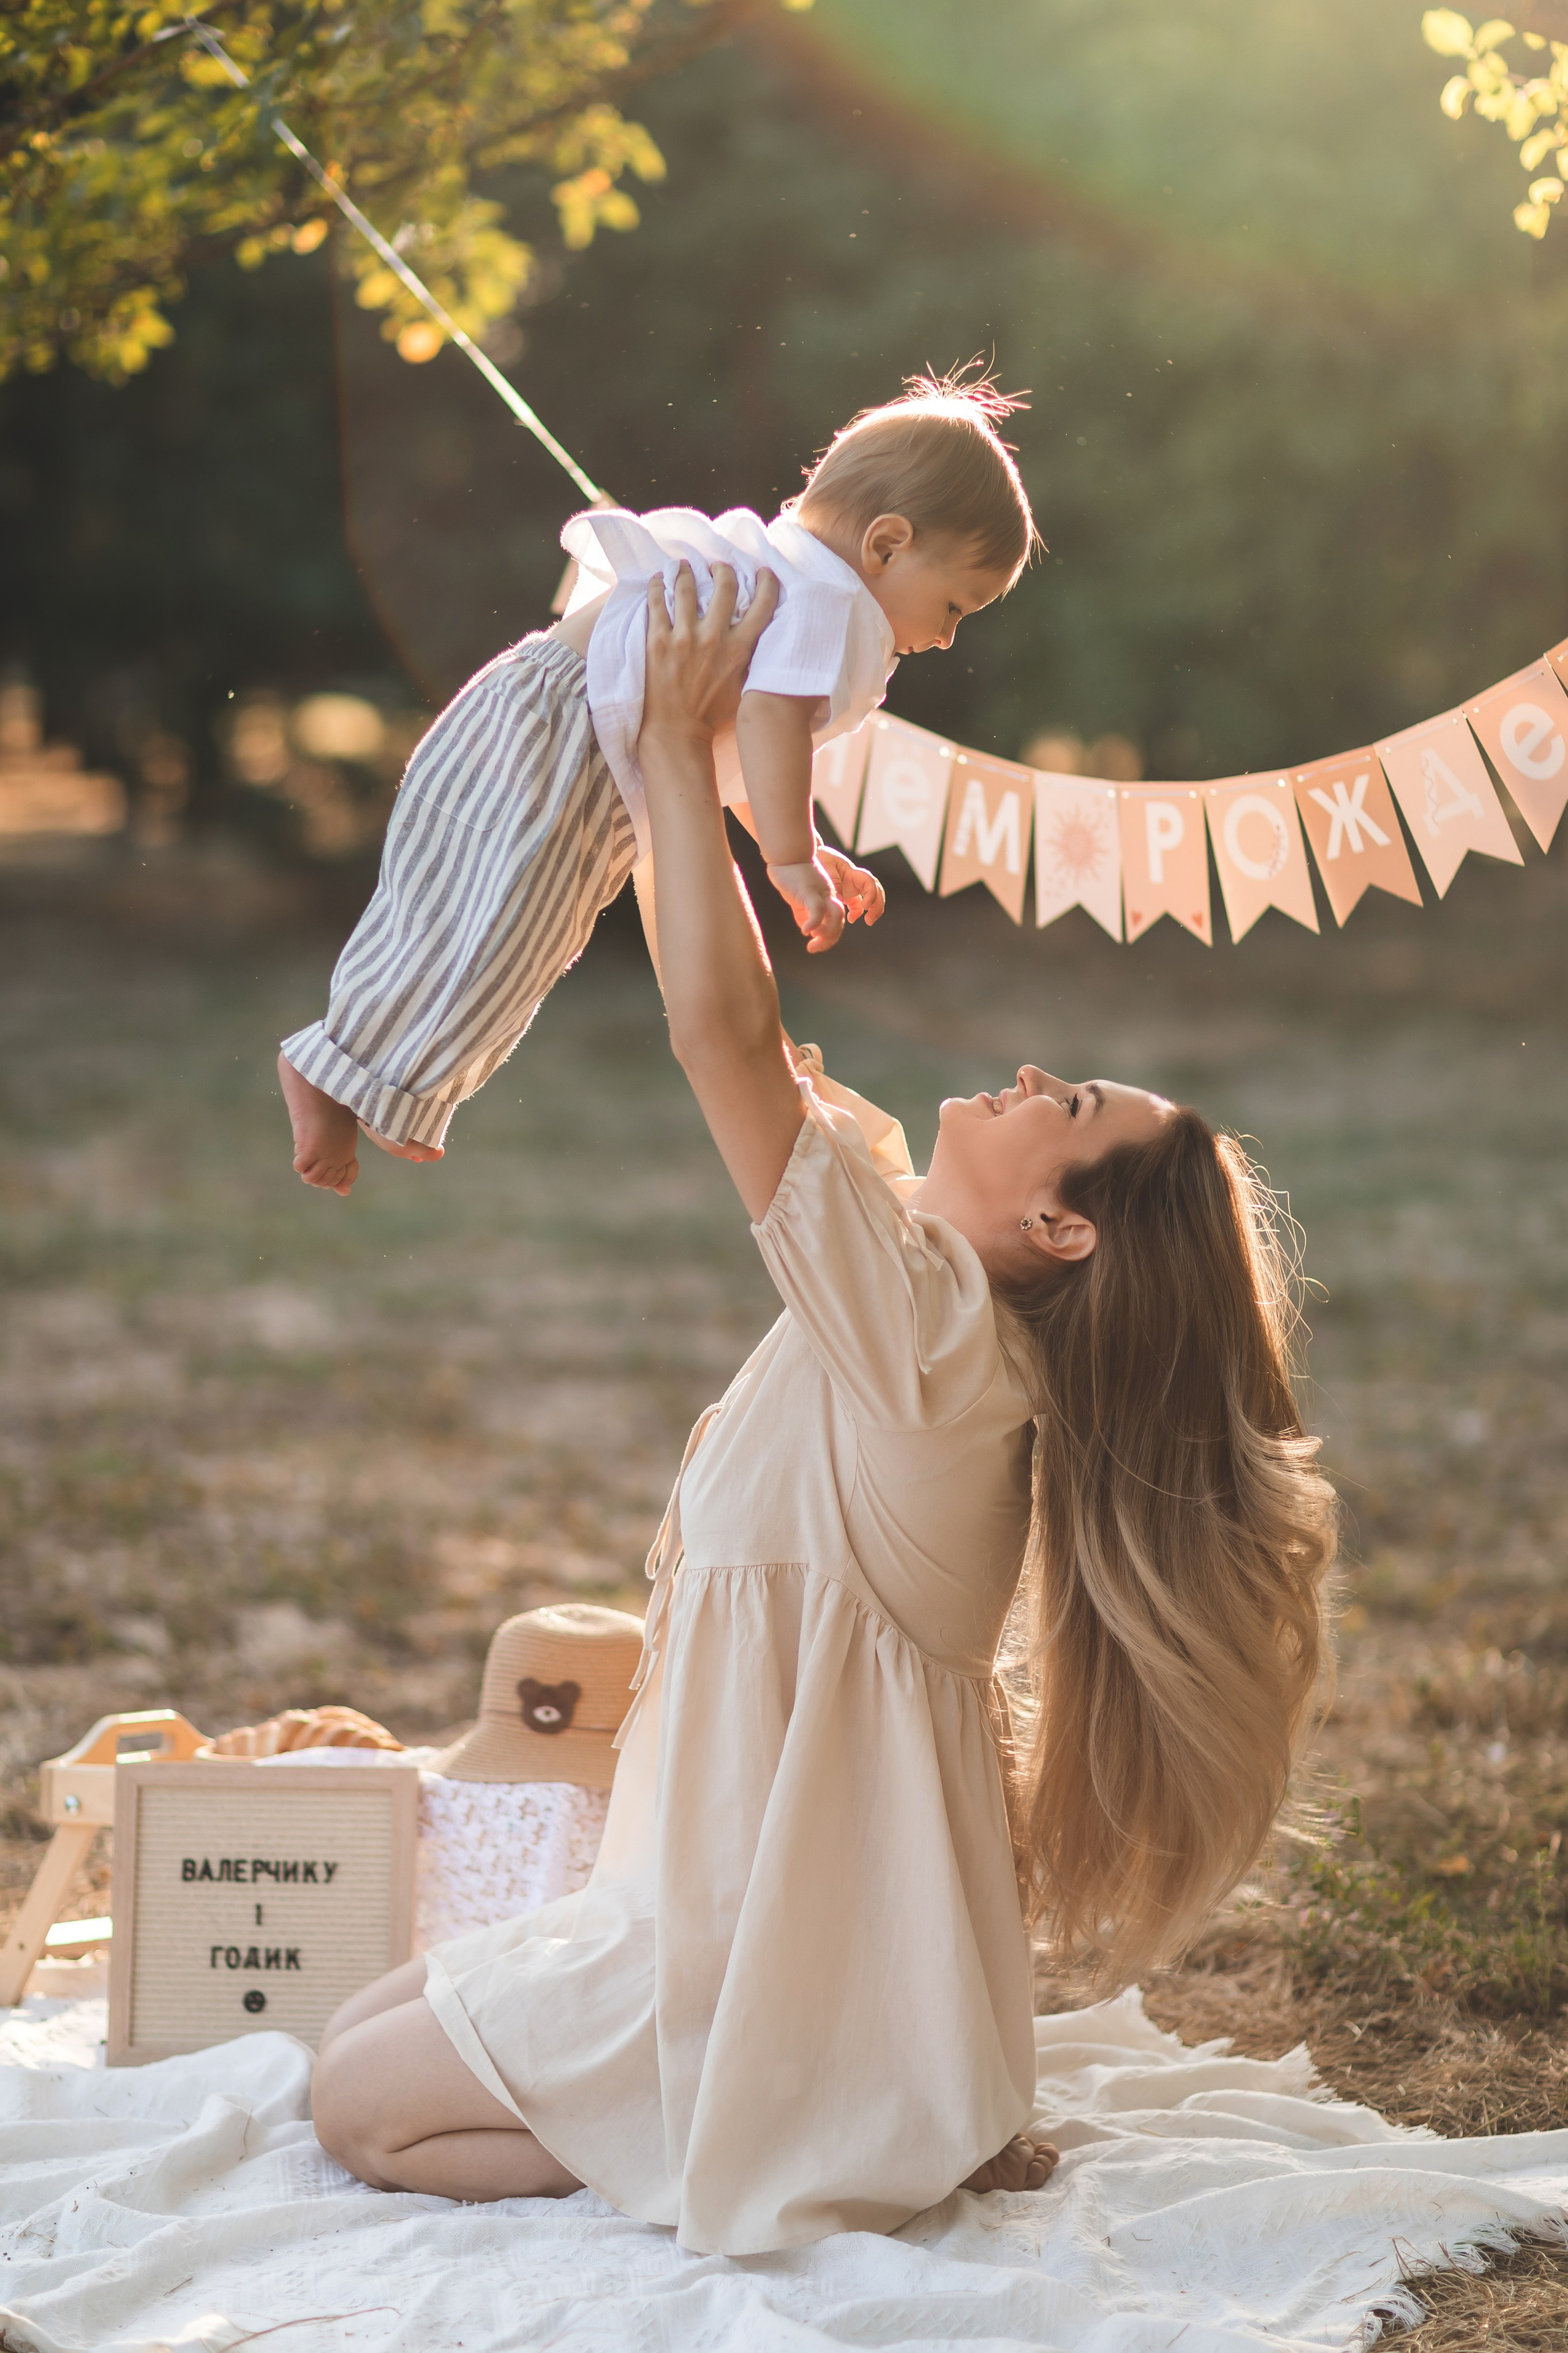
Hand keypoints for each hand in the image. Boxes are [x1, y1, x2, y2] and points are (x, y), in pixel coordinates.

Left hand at [641, 561, 779, 746]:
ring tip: (684, 566)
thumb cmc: (711, 714)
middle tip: (717, 567)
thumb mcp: (744, 687)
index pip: (762, 605)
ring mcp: (684, 638)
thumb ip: (753, 660)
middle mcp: (715, 638)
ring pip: (687, 587)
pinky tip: (659, 579)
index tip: (763, 572)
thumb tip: (764, 639)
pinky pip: (657, 602)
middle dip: (723, 570)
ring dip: (687, 571)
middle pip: (725, 586)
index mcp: (740, 649)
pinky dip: (658, 586)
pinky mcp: (657, 641)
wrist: (676, 732)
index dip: (766, 582)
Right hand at [766, 853, 846, 952]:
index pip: (837, 921)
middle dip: (829, 939)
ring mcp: (821, 892)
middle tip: (813, 948)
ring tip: (813, 941)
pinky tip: (806, 932)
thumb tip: (808, 930)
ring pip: (835, 915)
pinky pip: (817, 909)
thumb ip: (806, 913)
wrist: (786, 855)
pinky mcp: (809, 890)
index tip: (813, 946)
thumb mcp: (800, 898)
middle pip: (839, 919)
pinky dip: (814, 923)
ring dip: (827, 932)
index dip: (829, 937)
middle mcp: (828, 895)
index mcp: (827, 898)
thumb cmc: (791, 876)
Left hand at [816, 846, 884, 927]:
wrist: (811, 859)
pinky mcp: (847, 895)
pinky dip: (858, 914)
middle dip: (878, 906)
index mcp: (852, 872)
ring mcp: (853, 888)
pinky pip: (858, 906)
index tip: (866, 906)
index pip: (869, 882)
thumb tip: (840, 899)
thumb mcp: (825, 866)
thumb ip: (833, 882)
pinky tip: (850, 919)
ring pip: (871, 899)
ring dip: (873, 911)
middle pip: (876, 891)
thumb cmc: (819, 858)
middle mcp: (856, 881)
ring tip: (868, 922)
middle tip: (870, 920)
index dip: (872, 894)